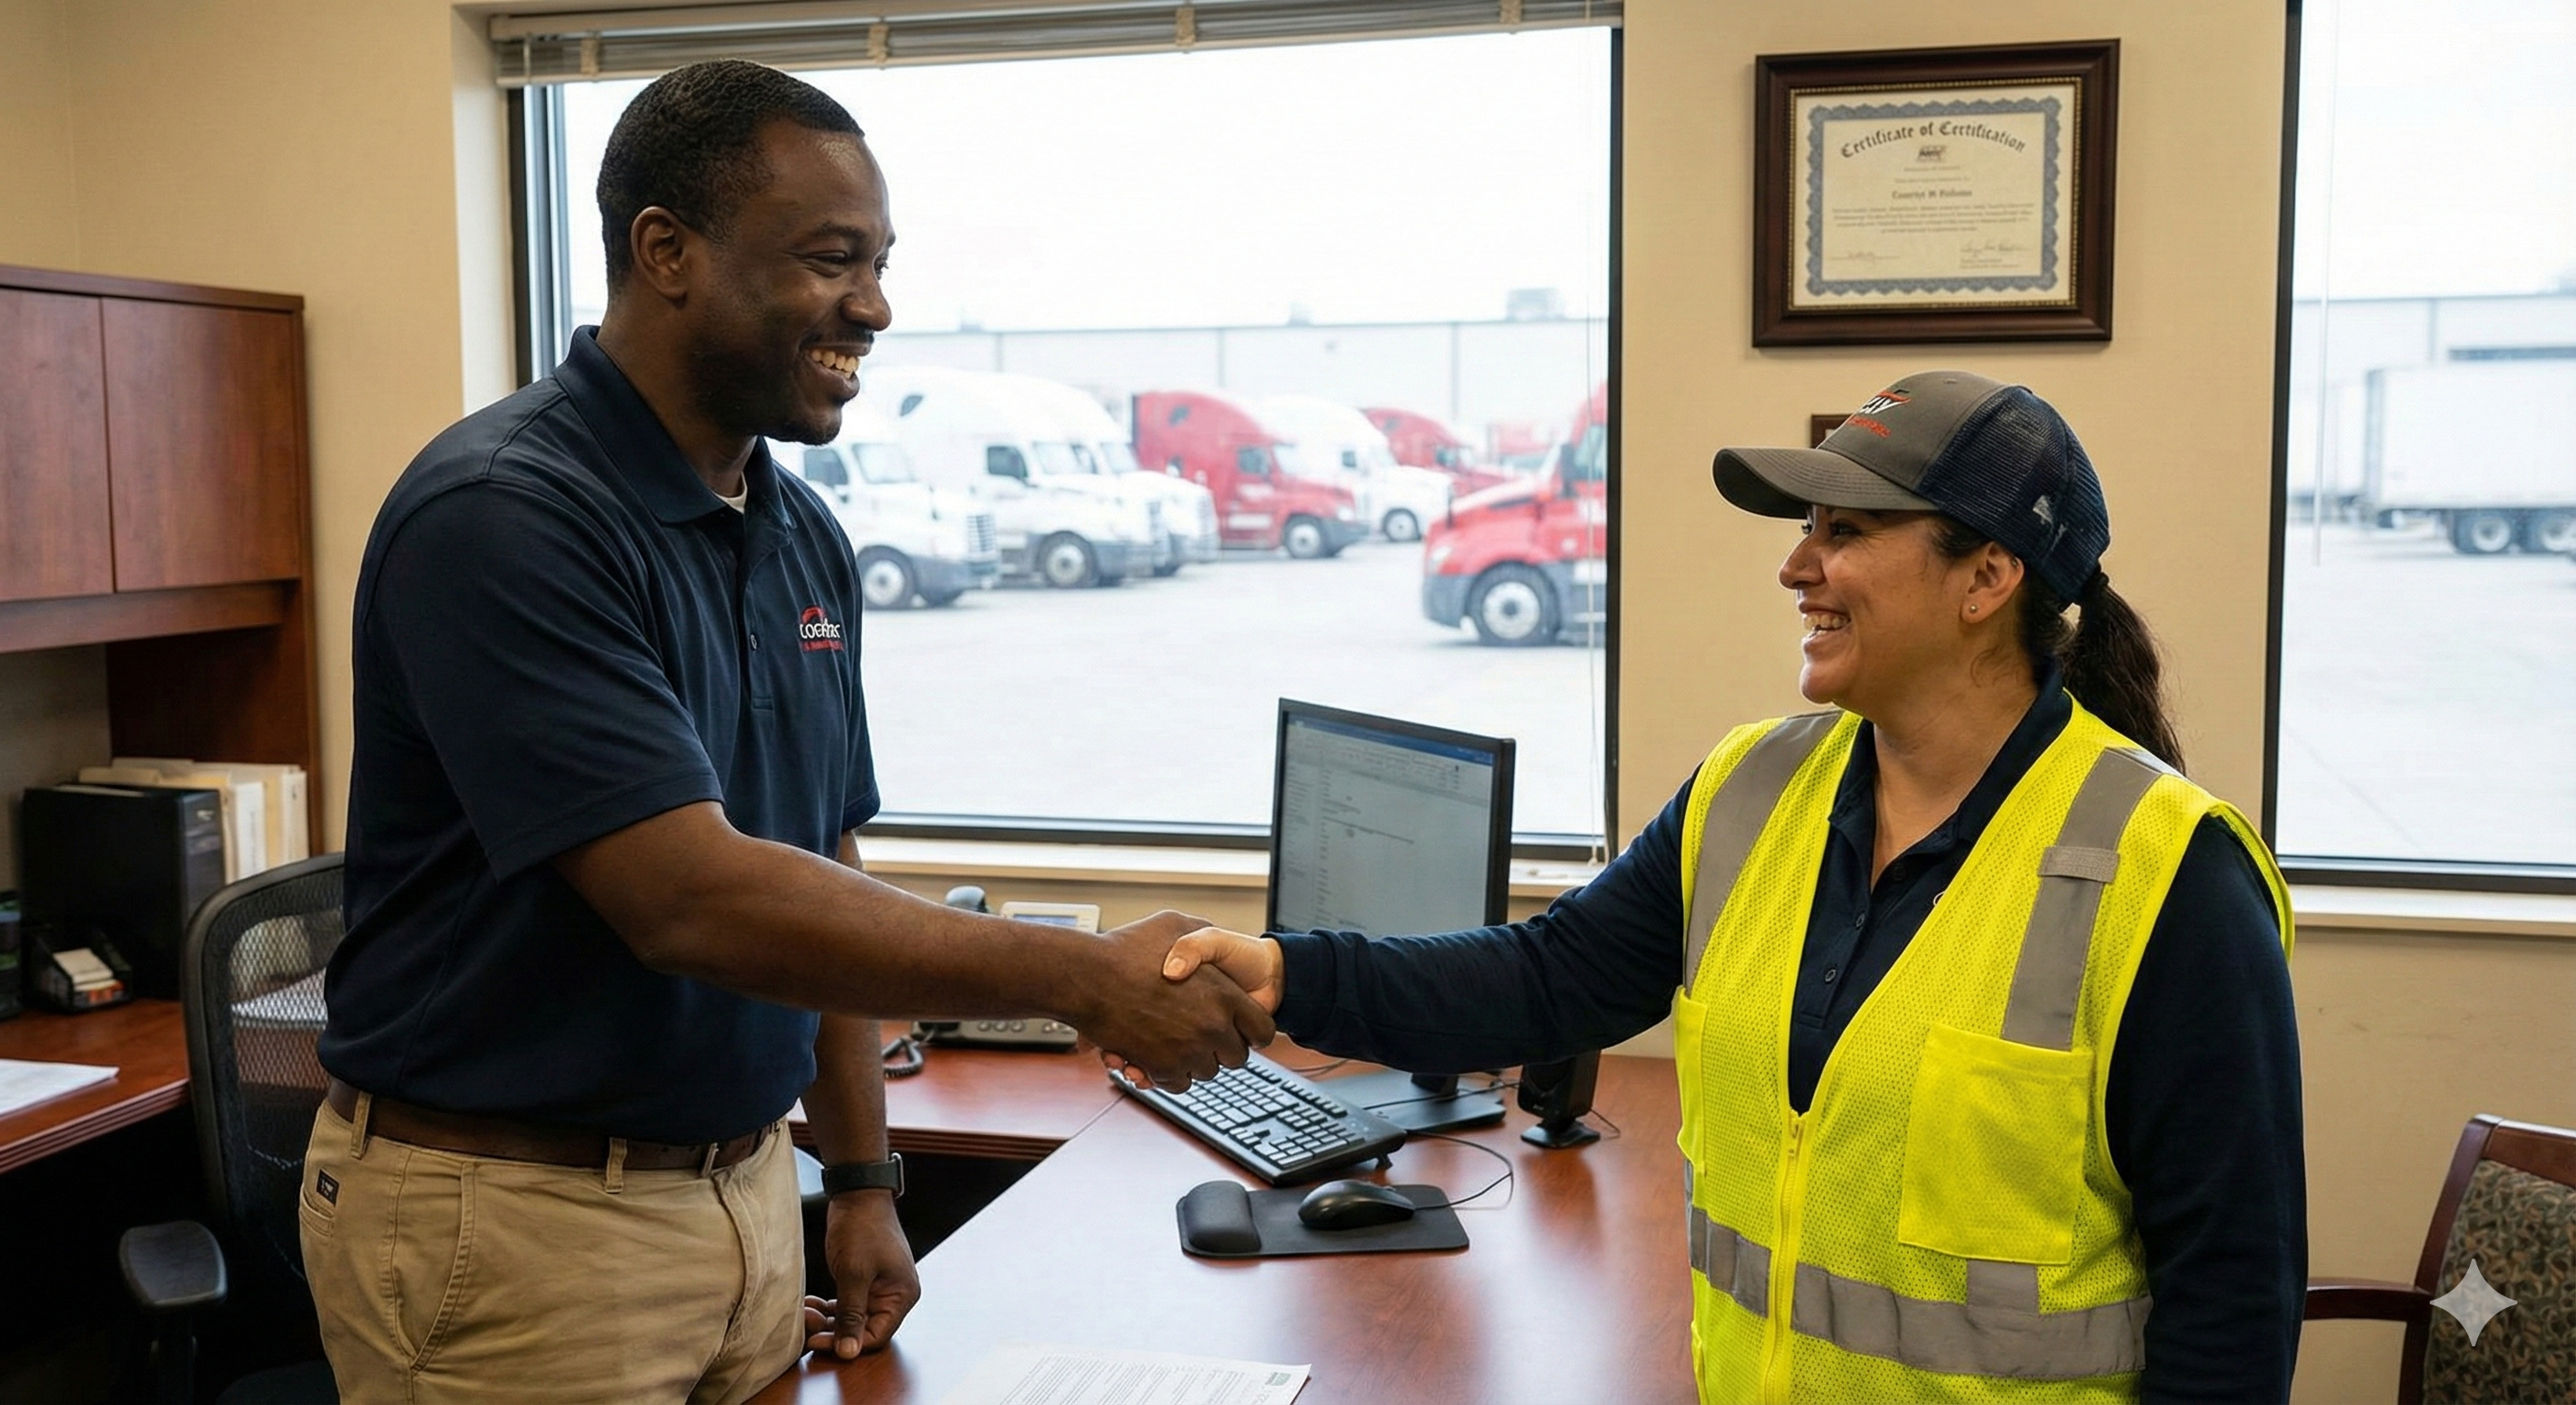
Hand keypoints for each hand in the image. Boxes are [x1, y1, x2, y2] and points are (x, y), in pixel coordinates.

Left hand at [802, 1191, 919, 1358]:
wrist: (858, 1193)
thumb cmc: (862, 1229)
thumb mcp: (854, 1274)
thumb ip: (851, 1315)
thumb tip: (850, 1353)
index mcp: (901, 1296)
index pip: (876, 1336)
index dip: (846, 1344)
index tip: (816, 1341)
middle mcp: (895, 1296)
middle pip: (863, 1330)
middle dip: (833, 1330)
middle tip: (806, 1325)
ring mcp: (880, 1288)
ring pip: (852, 1318)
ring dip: (828, 1320)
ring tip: (806, 1312)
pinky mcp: (865, 1280)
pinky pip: (847, 1304)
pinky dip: (829, 1307)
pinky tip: (811, 1304)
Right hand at [1072, 910, 1274, 1090]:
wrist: (1086, 976)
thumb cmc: (1125, 950)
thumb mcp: (1175, 925)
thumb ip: (1202, 938)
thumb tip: (1212, 946)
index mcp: (1224, 994)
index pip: (1262, 1029)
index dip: (1253, 1031)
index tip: (1243, 1031)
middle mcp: (1212, 1026)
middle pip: (1236, 1057)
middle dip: (1223, 1049)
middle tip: (1206, 1036)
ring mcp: (1188, 1050)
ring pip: (1207, 1072)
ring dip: (1195, 1061)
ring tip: (1177, 1041)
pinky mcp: (1161, 1067)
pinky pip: (1179, 1084)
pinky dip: (1171, 1075)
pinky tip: (1160, 1057)